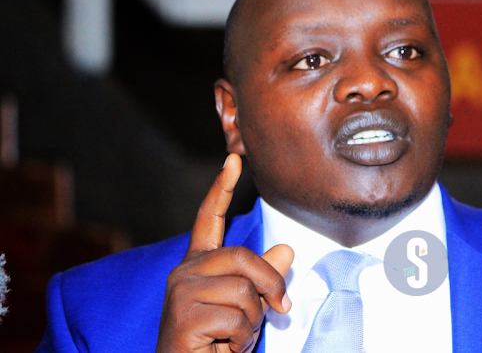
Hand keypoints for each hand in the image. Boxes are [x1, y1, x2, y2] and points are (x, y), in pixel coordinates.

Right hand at [156, 154, 293, 352]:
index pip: (210, 219)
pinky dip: (241, 338)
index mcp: (198, 265)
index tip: (234, 160)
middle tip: (280, 308)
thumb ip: (264, 278)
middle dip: (270, 285)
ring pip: (244, 291)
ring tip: (234, 337)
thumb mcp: (248, 306)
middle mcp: (184, 273)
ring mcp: (180, 293)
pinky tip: (222, 348)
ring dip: (252, 322)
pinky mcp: (183, 317)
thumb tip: (287, 249)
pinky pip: (236, 318)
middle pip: (243, 257)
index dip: (221, 189)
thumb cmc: (216, 343)